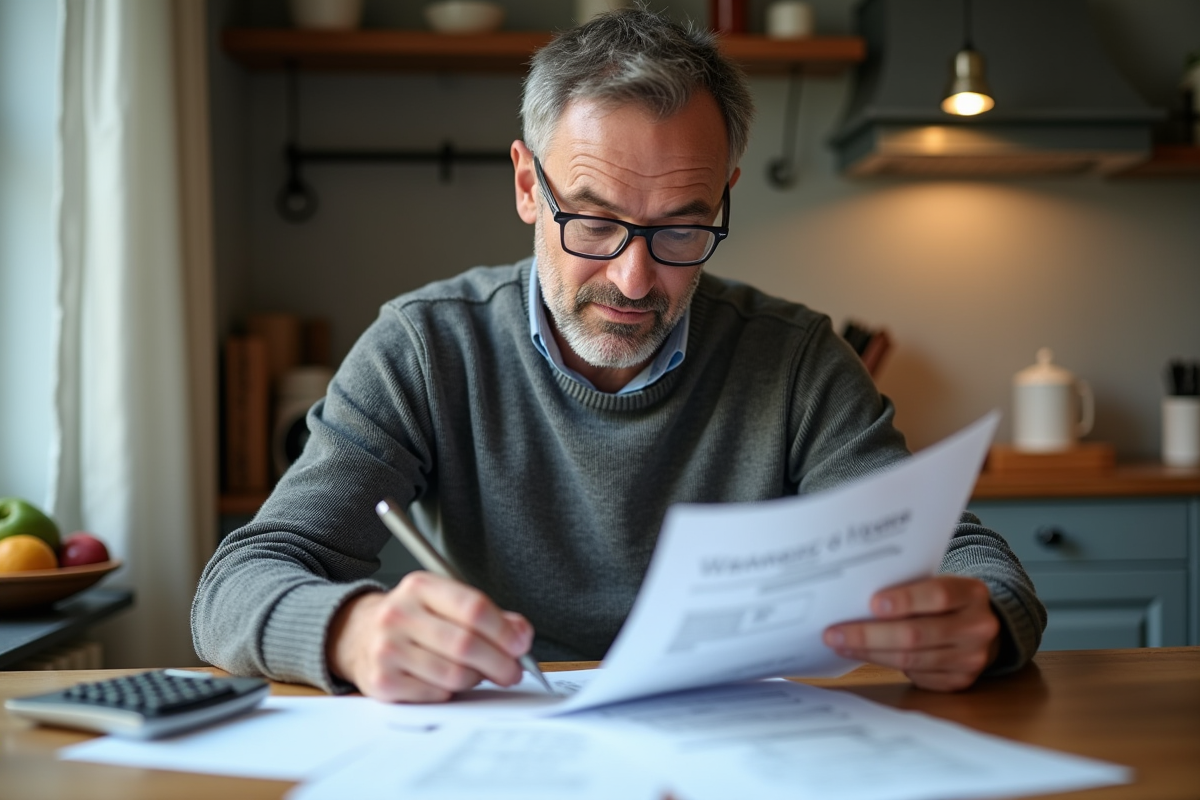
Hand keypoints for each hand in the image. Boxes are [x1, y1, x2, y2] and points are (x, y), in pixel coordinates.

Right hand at [326, 571, 533, 701]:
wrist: (355, 634)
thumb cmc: (411, 618)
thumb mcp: (444, 602)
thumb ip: (487, 615)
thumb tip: (520, 634)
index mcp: (420, 587)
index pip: (473, 608)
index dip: (504, 630)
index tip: (520, 644)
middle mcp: (399, 614)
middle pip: (466, 644)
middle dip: (500, 663)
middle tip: (512, 671)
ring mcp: (387, 649)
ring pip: (454, 674)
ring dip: (476, 678)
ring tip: (477, 673)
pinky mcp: (381, 682)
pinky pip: (436, 694)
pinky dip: (451, 692)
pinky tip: (447, 681)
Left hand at [822, 575, 1000, 691]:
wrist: (978, 627)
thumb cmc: (943, 601)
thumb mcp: (936, 584)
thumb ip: (908, 589)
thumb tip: (856, 599)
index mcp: (972, 593)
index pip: (938, 595)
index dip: (904, 600)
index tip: (871, 604)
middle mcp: (978, 627)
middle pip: (917, 634)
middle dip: (869, 635)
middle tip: (834, 634)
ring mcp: (971, 658)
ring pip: (911, 659)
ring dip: (869, 653)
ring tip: (840, 645)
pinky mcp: (959, 681)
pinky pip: (915, 675)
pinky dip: (884, 665)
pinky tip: (862, 655)